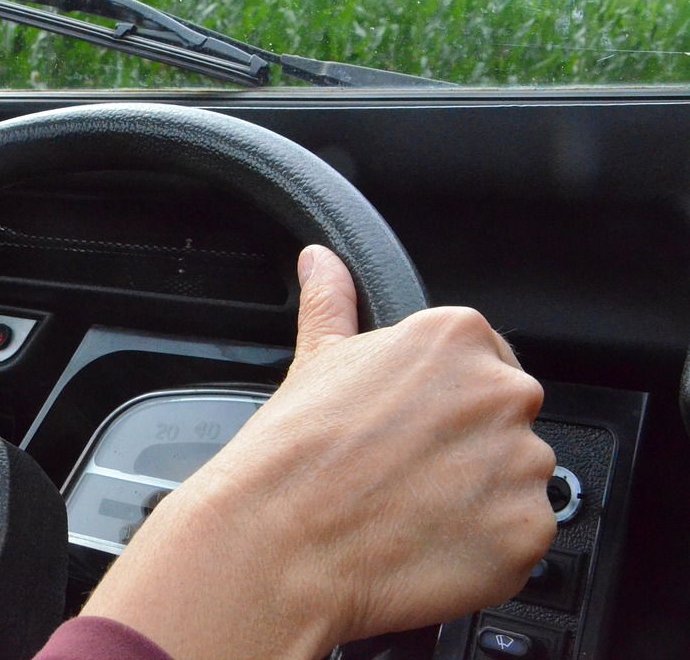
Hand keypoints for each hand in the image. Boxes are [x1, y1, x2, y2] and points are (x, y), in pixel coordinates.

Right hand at [82, 245, 556, 659]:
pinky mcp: (527, 532)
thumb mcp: (314, 360)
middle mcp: (503, 392)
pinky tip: (427, 545)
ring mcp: (522, 464)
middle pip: (505, 422)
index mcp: (456, 338)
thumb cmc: (293, 454)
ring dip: (479, 500)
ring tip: (411, 514)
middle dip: (466, 451)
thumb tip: (322, 261)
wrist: (280, 544)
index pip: (483, 363)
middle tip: (404, 476)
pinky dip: (486, 548)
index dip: (444, 405)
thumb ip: (334, 301)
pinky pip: (521, 538)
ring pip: (517, 481)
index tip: (412, 430)